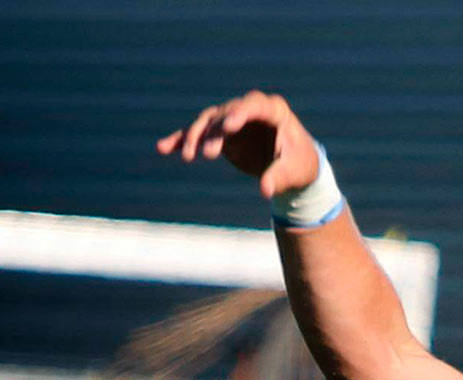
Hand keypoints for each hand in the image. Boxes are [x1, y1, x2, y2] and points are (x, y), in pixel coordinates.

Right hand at [156, 90, 319, 198]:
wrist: (292, 168)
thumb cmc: (299, 164)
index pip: (254, 105)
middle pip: (225, 114)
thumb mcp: (294, 171)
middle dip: (215, 131)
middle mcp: (249, 110)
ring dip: (195, 136)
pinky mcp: (220, 134)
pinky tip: (163, 148)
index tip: (229, 126)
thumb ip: (280, 177)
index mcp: (273, 110)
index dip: (240, 113)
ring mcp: (232, 120)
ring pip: (208, 122)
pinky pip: (197, 135)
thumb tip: (266, 191)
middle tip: (210, 153)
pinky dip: (181, 140)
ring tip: (189, 156)